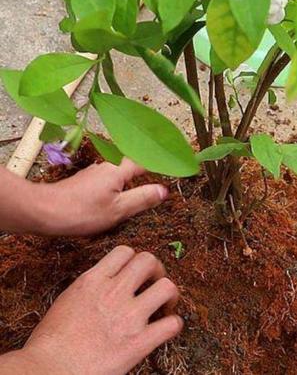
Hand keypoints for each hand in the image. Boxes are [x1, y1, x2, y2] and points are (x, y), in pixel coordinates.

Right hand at [0, 246, 182, 374]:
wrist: (48, 371)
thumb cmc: (49, 343)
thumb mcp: (66, 301)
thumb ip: (90, 289)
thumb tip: (104, 286)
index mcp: (92, 281)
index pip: (124, 252)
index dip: (134, 260)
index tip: (135, 274)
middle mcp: (113, 293)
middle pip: (149, 260)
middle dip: (157, 270)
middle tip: (154, 285)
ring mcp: (129, 317)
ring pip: (167, 287)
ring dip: (170, 295)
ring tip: (165, 306)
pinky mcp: (140, 342)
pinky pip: (172, 324)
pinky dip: (174, 325)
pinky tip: (166, 330)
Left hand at [34, 159, 167, 235]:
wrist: (43, 211)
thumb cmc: (79, 213)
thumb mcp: (118, 210)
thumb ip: (142, 199)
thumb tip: (163, 190)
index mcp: (118, 170)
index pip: (147, 161)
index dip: (162, 162)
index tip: (176, 164)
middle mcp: (107, 166)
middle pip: (133, 161)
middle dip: (149, 162)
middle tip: (166, 165)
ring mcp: (94, 172)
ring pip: (120, 168)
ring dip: (134, 171)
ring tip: (148, 177)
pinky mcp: (85, 181)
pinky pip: (109, 176)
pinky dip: (120, 179)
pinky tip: (120, 190)